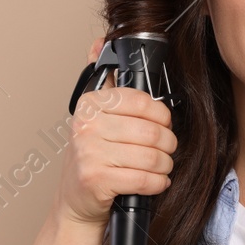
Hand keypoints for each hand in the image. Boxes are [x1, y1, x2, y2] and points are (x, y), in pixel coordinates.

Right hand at [51, 35, 177, 226]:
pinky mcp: (96, 180)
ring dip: (165, 165)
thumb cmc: (94, 157)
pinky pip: (144, 179)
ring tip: (162, 167)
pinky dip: (157, 183)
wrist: (76, 201)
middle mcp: (86, 126)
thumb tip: (99, 42)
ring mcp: (89, 154)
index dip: (163, 116)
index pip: (143, 101)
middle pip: (151, 131)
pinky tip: (156, 182)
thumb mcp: (96, 116)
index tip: (163, 124)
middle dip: (168, 144)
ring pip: (151, 156)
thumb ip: (105, 81)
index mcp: (91, 105)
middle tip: (166, 150)